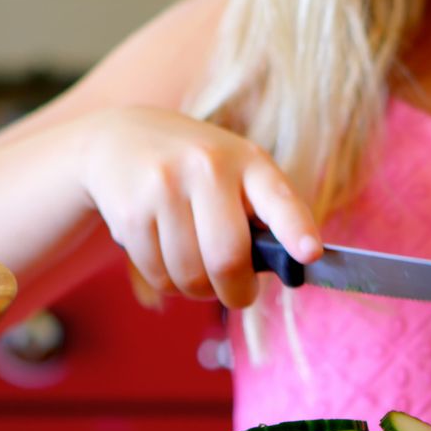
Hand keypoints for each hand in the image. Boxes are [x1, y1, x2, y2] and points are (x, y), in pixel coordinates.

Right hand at [76, 106, 321, 307]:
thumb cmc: (196, 169)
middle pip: (228, 258)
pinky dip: (168, 282)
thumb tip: (289, 266)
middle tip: (238, 292)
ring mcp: (165, 186)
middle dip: (237, 291)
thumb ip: (264, 212)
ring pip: (191, 276)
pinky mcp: (130, 212)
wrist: (119, 139)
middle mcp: (207, 166)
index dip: (296, 230)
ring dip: (199, 289)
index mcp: (248, 160)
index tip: (310, 254)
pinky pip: (159, 276)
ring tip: (197, 265)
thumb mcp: (236, 170)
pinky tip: (167, 255)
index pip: (278, 199)